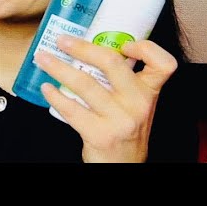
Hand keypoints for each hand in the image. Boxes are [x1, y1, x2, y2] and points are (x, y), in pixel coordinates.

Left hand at [35, 35, 177, 162]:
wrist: (123, 165)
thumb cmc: (124, 126)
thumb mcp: (134, 101)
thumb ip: (123, 78)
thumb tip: (89, 44)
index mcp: (149, 91)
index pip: (164, 65)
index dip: (147, 49)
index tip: (124, 43)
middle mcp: (139, 104)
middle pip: (111, 63)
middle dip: (81, 47)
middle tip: (61, 40)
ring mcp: (120, 120)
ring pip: (85, 84)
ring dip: (58, 67)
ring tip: (42, 58)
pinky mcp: (100, 135)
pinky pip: (72, 109)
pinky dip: (55, 95)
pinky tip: (46, 87)